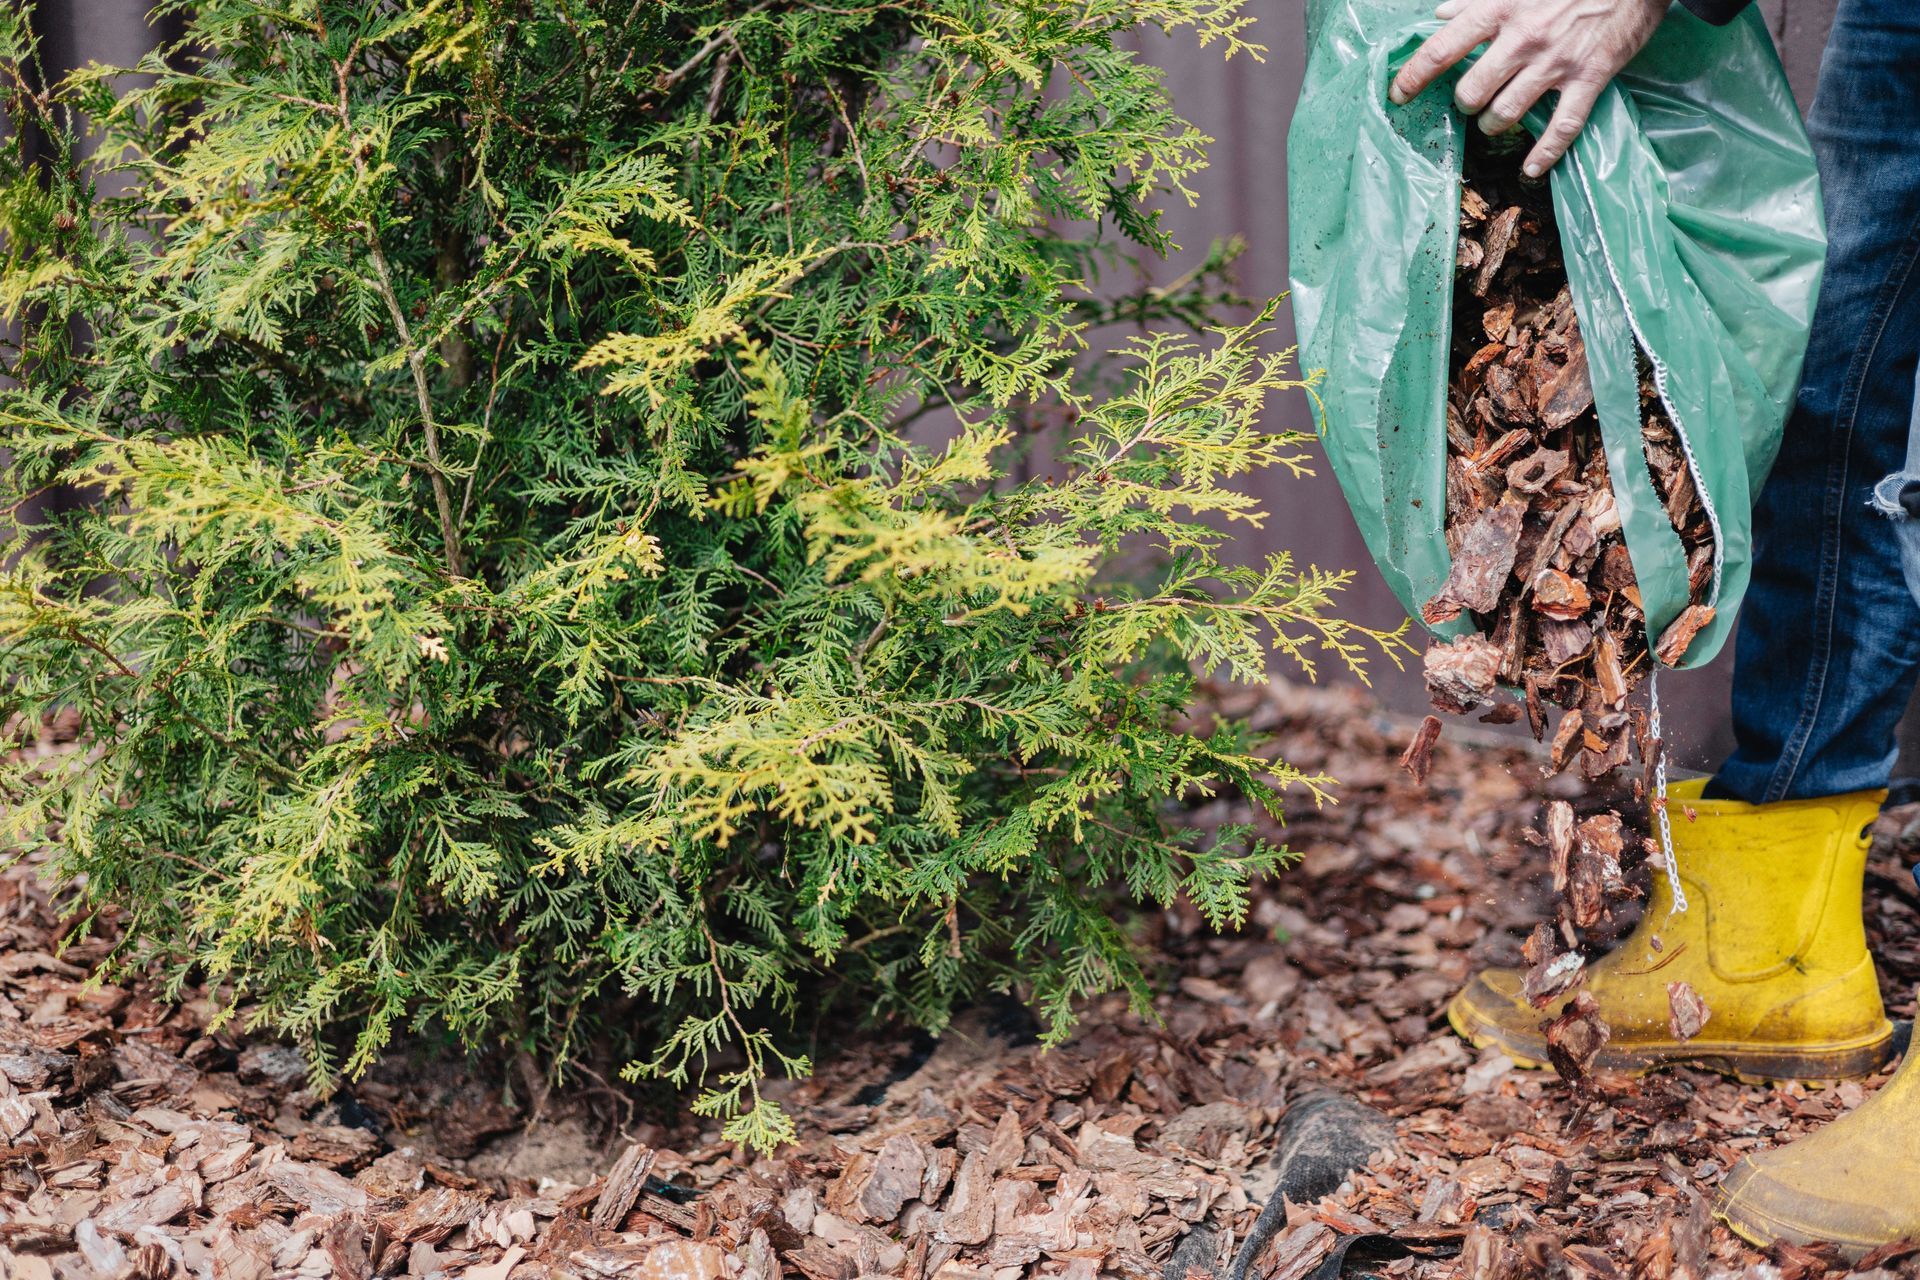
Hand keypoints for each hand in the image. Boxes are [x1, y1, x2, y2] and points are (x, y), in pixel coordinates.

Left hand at [1389, 0, 1668, 175]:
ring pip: (1506, 114)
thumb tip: (1440, 16)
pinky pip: (1561, 128)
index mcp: (1499, 8)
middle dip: (1464, 104)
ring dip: (1492, 126)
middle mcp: (1523, 39)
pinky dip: (1543, 155)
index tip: (1397, 95)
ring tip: (1493, 122)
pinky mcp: (1589, 77)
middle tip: (1470, 102)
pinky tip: (1529, 171)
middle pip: (1471, 92)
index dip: (1413, 77)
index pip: (1441, 50)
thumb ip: (1475, 0)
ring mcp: (1556, 62)